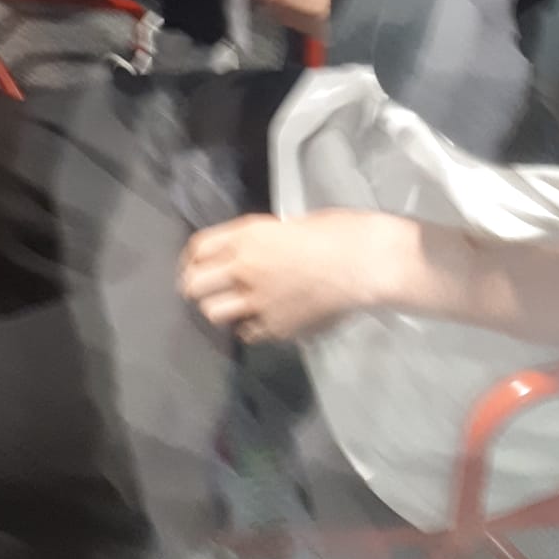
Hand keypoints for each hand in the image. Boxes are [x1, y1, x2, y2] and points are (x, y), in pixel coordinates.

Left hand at [179, 210, 399, 341]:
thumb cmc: (337, 231)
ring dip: (222, 310)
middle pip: (194, 285)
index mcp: (247, 235)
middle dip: (199, 286)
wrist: (364, 263)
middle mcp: (243, 268)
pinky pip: (248, 333)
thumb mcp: (289, 225)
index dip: (194, 257)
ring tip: (237, 306)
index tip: (197, 263)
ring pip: (213, 314)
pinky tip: (265, 319)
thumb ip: (261, 242)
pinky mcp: (276, 327)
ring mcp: (257, 302)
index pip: (198, 248)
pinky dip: (251, 328)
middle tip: (211, 289)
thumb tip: (248, 255)